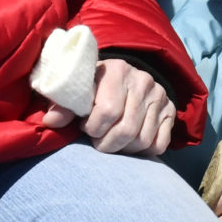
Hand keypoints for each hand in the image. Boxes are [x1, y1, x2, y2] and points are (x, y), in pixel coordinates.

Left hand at [35, 58, 176, 155]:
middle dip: (107, 144)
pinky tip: (130, 143)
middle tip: (97, 141)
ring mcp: (159, 96)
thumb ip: (63, 105)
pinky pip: (160, 144)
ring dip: (124, 150)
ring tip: (112, 140)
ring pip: (143, 140)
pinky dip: (144, 151)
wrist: (121, 76)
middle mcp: (142, 81)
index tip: (85, 127)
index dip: (93, 128)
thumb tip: (51, 121)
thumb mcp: (76, 90)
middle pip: (126, 130)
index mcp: (117, 70)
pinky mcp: (170, 111)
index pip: (108, 111)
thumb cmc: (92, 86)